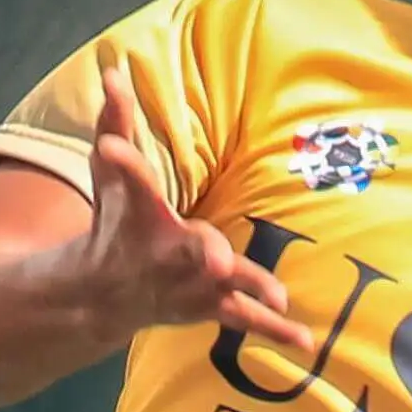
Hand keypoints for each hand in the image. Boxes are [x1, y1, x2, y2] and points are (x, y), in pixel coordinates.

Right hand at [73, 59, 306, 357]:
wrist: (104, 293)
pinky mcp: (210, 307)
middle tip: (217, 261)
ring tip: (279, 299)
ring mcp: (192, 286)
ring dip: (250, 291)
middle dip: (203, 254)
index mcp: (141, 215)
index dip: (120, 159)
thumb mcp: (108, 171)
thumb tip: (114, 69)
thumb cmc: (115, 222)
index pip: (129, 179)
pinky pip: (244, 320)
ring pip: (223, 291)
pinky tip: (306, 342)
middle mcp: (166, 255)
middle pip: (187, 250)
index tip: (109, 148)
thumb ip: (116, 122)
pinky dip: (273, 331)